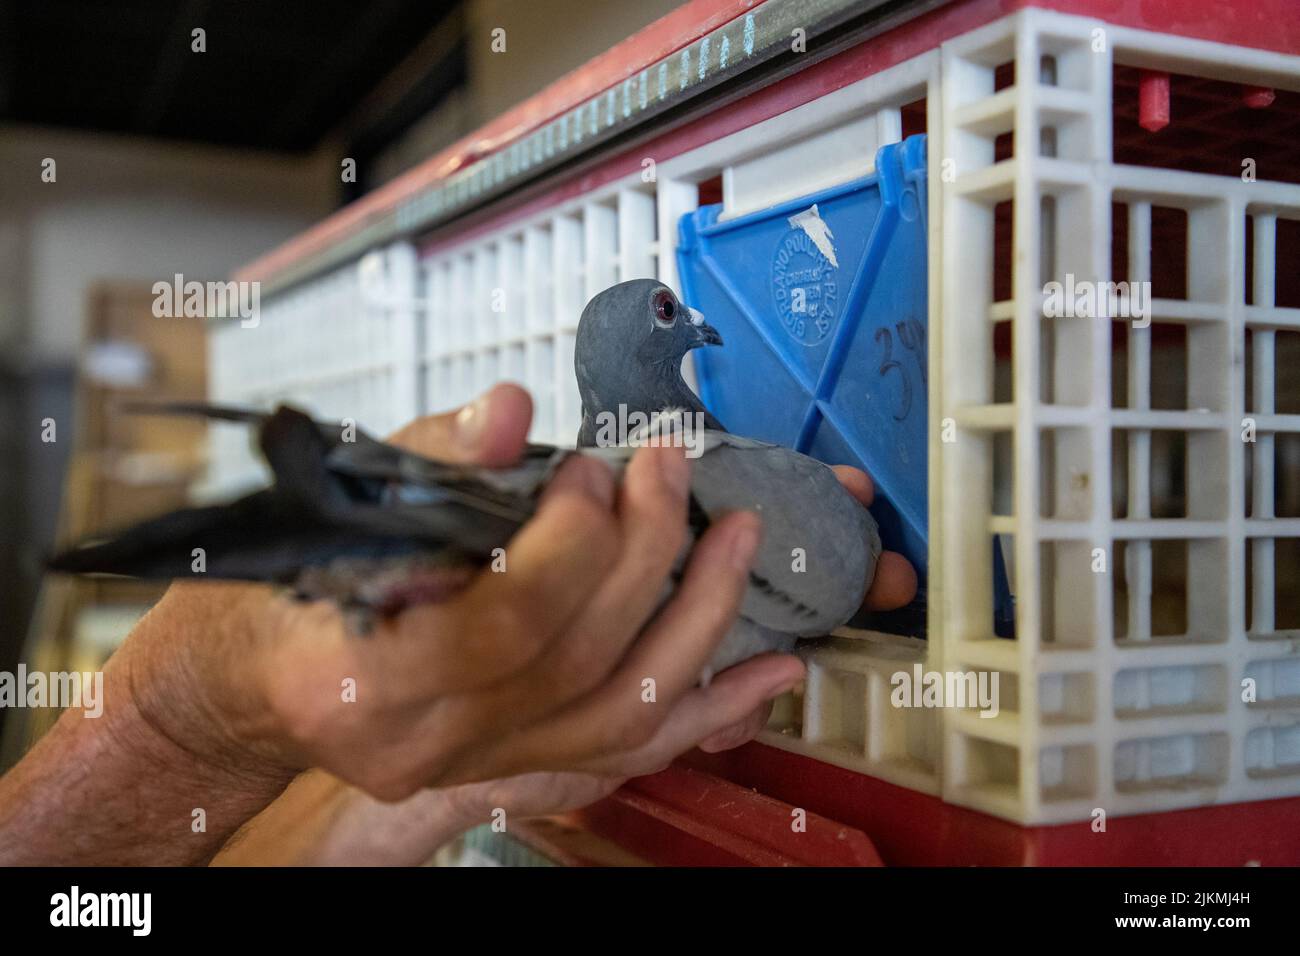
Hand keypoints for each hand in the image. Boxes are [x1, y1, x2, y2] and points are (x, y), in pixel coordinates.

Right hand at [214, 458, 916, 865]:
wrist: (243, 682)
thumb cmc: (269, 590)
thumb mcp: (327, 509)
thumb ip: (429, 459)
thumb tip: (513, 411)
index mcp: (359, 679)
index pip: (508, 621)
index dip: (573, 538)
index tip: (590, 468)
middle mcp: (424, 742)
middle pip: (578, 657)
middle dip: (644, 549)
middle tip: (665, 469)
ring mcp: (471, 765)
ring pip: (620, 709)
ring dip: (698, 617)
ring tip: (739, 538)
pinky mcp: (508, 766)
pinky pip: (625, 745)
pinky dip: (704, 706)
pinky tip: (765, 672)